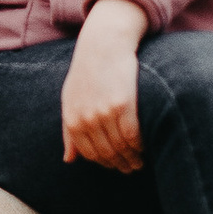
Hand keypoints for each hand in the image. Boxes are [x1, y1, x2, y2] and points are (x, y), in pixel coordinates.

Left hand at [59, 0, 147, 171]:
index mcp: (72, 120)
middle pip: (107, 153)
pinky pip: (133, 135)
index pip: (90, 154)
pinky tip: (145, 146)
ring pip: (121, 147)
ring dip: (132, 158)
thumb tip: (68, 160)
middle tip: (132, 168)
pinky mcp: (122, 104)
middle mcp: (87, 119)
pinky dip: (139, 145)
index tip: (116, 166)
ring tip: (140, 161)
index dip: (105, 163)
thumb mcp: (69, 101)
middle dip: (121, 164)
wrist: (102, 45)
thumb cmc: (86, 73)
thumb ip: (68, 132)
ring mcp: (104, 112)